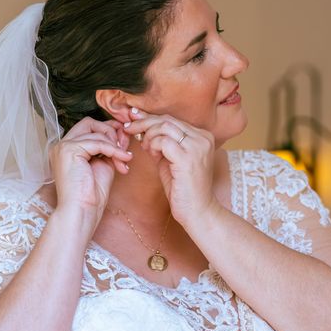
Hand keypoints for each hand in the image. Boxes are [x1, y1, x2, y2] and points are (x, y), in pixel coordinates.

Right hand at [50, 117, 132, 218]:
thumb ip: (109, 147)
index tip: (124, 140)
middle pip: (89, 123)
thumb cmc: (91, 194)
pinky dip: (113, 150)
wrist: (81, 211)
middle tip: (124, 147)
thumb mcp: (104, 164)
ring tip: (124, 160)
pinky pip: (98, 142)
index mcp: (67, 149)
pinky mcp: (69, 150)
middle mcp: (61, 145)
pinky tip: (122, 160)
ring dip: (115, 145)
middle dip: (110, 131)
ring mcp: (63, 146)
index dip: (108, 130)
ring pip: (96, 132)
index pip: (88, 128)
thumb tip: (122, 130)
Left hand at [122, 108, 217, 224]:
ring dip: (148, 136)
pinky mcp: (188, 158)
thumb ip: (160, 144)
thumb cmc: (183, 188)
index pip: (173, 120)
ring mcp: (197, 147)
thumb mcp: (170, 160)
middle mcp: (203, 138)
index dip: (150, 118)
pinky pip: (163, 141)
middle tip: (128, 127)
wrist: (197, 211)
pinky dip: (153, 145)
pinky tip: (152, 154)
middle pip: (168, 120)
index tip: (133, 118)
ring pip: (164, 127)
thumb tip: (142, 127)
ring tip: (145, 148)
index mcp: (202, 136)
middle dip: (144, 122)